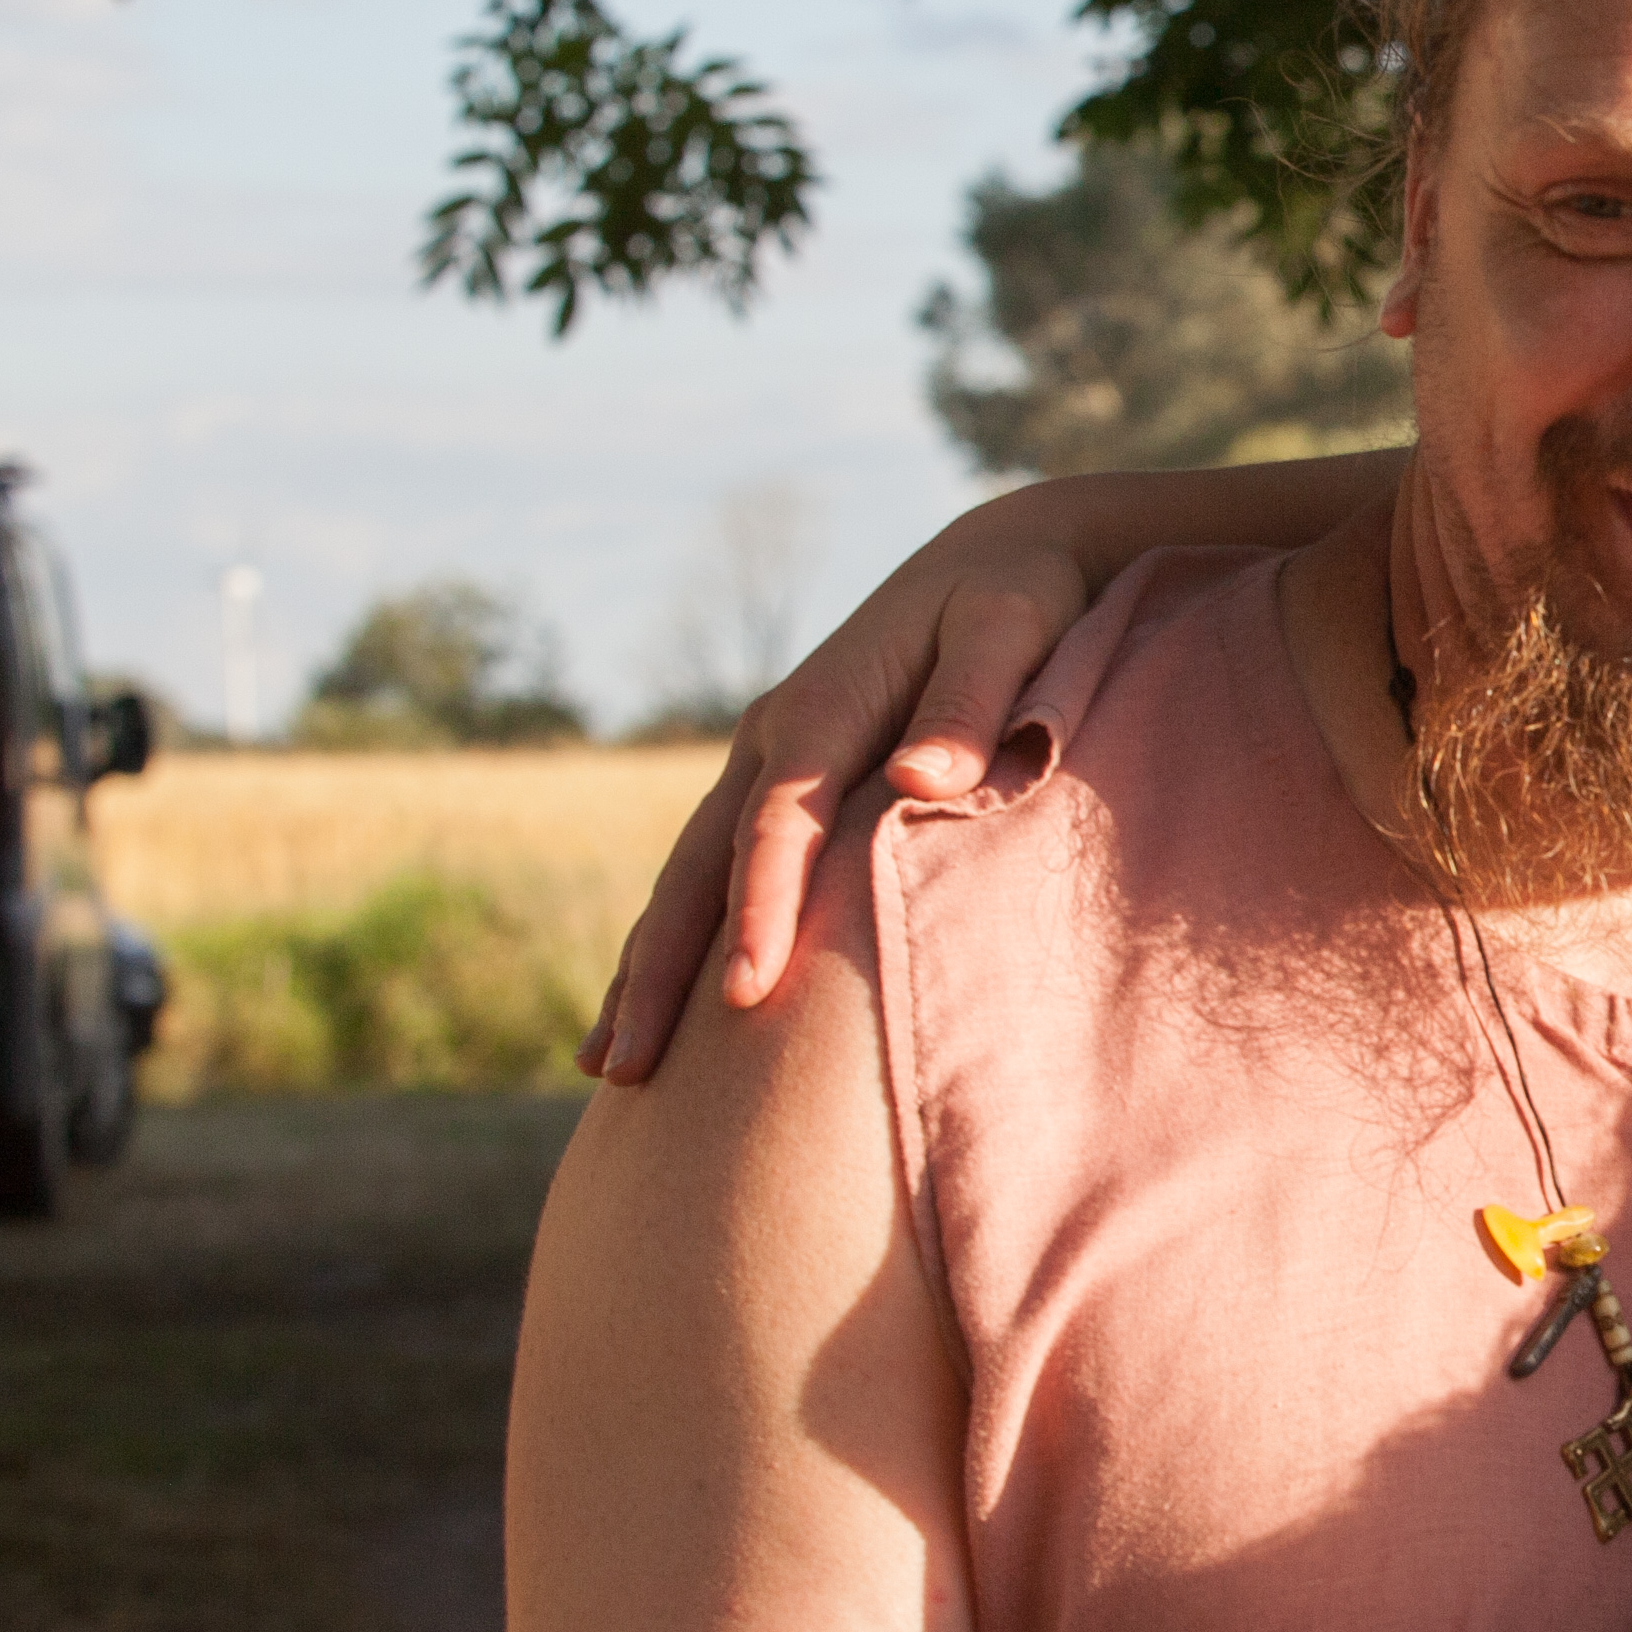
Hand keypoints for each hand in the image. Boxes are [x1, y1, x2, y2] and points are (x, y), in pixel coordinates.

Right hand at [582, 525, 1088, 1083]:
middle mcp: (775, 737)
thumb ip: (972, 702)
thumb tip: (926, 780)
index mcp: (824, 707)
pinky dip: (678, 940)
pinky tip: (650, 1009)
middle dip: (662, 967)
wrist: (996, 562)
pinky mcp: (782, 784)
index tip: (745, 995)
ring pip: (688, 876)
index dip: (760, 908)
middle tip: (634, 1069)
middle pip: (700, 864)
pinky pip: (714, 872)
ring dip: (647, 967)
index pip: (779, 824)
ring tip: (612, 1065)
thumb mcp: (1011, 629)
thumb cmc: (1020, 601)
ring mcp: (766, 762)